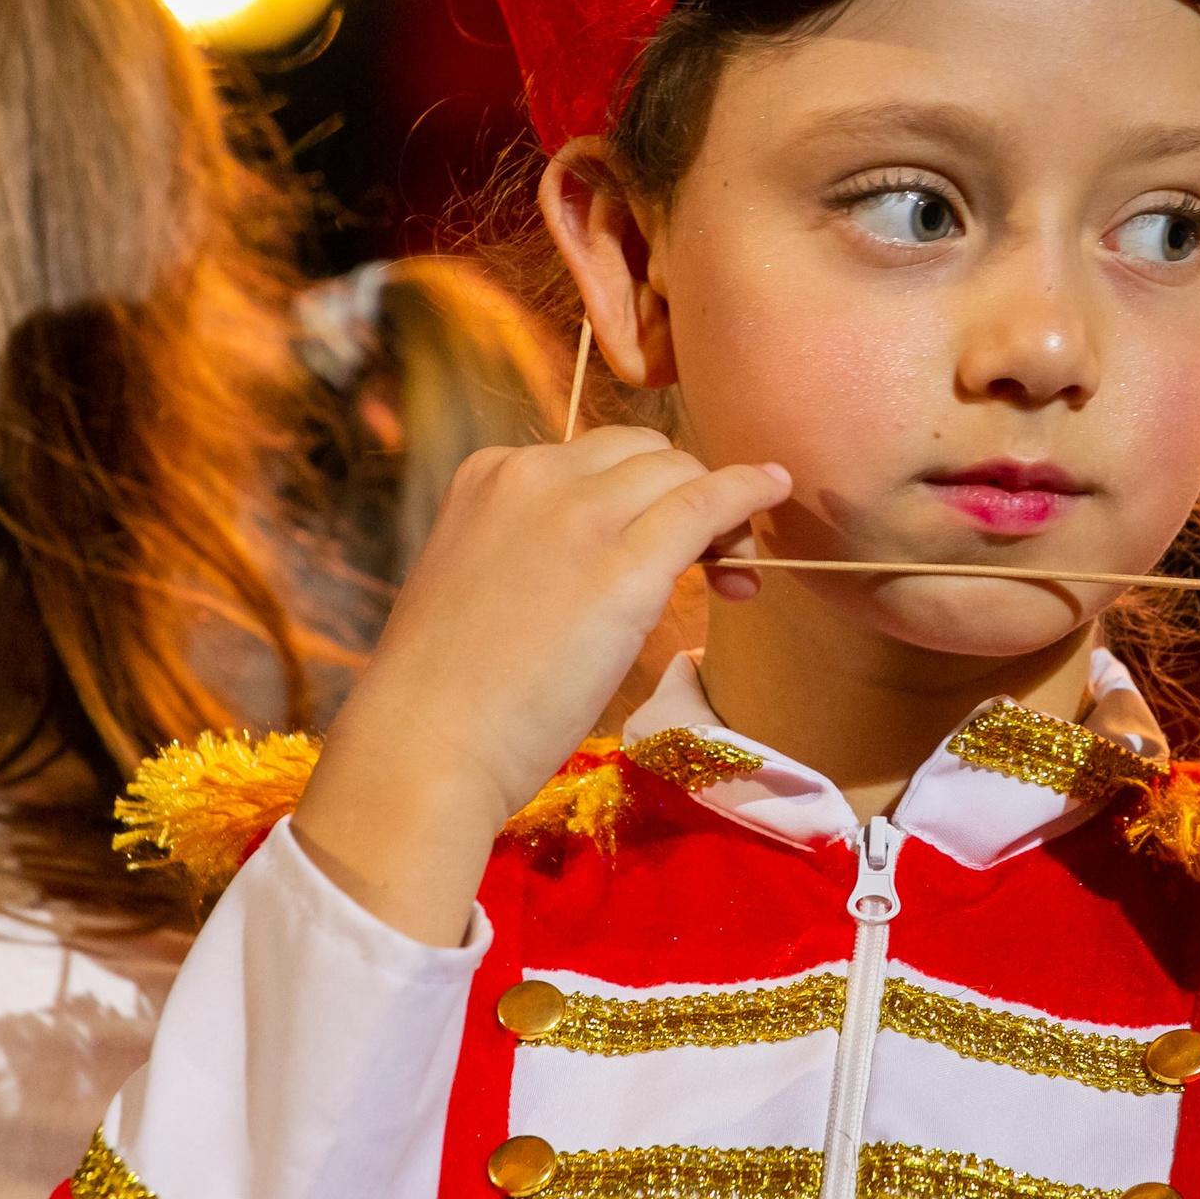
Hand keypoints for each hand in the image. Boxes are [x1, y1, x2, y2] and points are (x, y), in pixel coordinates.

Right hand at [293, 428, 789, 942]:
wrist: (425, 745)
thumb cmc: (445, 691)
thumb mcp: (474, 581)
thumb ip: (528, 549)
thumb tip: (593, 562)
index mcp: (490, 474)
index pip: (592, 456)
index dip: (638, 493)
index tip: (656, 542)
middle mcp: (534, 475)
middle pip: (644, 453)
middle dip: (682, 491)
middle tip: (706, 562)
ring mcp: (581, 516)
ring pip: (680, 472)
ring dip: (720, 509)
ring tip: (733, 573)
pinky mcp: (625, 568)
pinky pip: (707, 502)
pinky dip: (748, 490)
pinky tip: (775, 488)